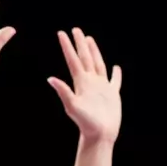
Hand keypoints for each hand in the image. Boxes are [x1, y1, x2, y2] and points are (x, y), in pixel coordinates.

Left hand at [50, 28, 122, 143]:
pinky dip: (115, 74)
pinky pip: (114, 81)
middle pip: (85, 58)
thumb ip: (63, 92)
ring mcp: (101, 88)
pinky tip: (116, 68)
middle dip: (80, 44)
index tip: (61, 33)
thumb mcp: (73, 106)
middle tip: (76, 29)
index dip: (67, 47)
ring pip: (98, 64)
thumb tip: (50, 79)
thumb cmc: (86, 123)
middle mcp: (90, 82)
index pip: (73, 60)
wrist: (99, 135)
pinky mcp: (112, 95)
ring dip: (94, 52)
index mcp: (81, 83)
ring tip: (90, 40)